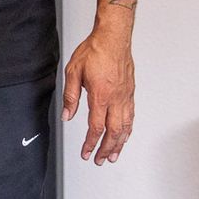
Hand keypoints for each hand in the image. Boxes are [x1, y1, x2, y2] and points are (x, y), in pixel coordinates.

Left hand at [62, 22, 135, 164]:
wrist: (113, 37)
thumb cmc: (94, 51)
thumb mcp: (73, 72)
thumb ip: (71, 96)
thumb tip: (67, 115)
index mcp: (101, 95)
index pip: (96, 127)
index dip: (91, 144)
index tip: (86, 153)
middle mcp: (116, 98)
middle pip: (114, 132)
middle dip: (106, 149)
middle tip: (100, 160)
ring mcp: (126, 96)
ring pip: (126, 126)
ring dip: (119, 144)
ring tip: (114, 155)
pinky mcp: (130, 92)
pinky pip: (131, 116)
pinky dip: (128, 129)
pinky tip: (125, 135)